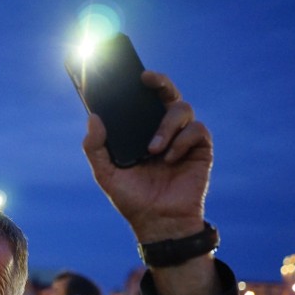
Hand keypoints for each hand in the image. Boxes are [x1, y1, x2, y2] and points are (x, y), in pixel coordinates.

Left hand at [83, 71, 212, 242]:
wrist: (158, 223)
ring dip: (167, 125)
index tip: (124, 71)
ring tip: (153, 149)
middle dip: (159, 80)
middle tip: (145, 78)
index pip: (139, 100)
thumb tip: (93, 117)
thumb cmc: (132, 199)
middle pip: (165, 93)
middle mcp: (162, 129)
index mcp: (140, 131)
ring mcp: (182, 137)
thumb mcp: (106, 174)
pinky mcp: (200, 149)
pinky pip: (197, 130)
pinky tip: (170, 157)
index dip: (135, 83)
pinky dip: (182, 141)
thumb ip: (95, 148)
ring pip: (182, 108)